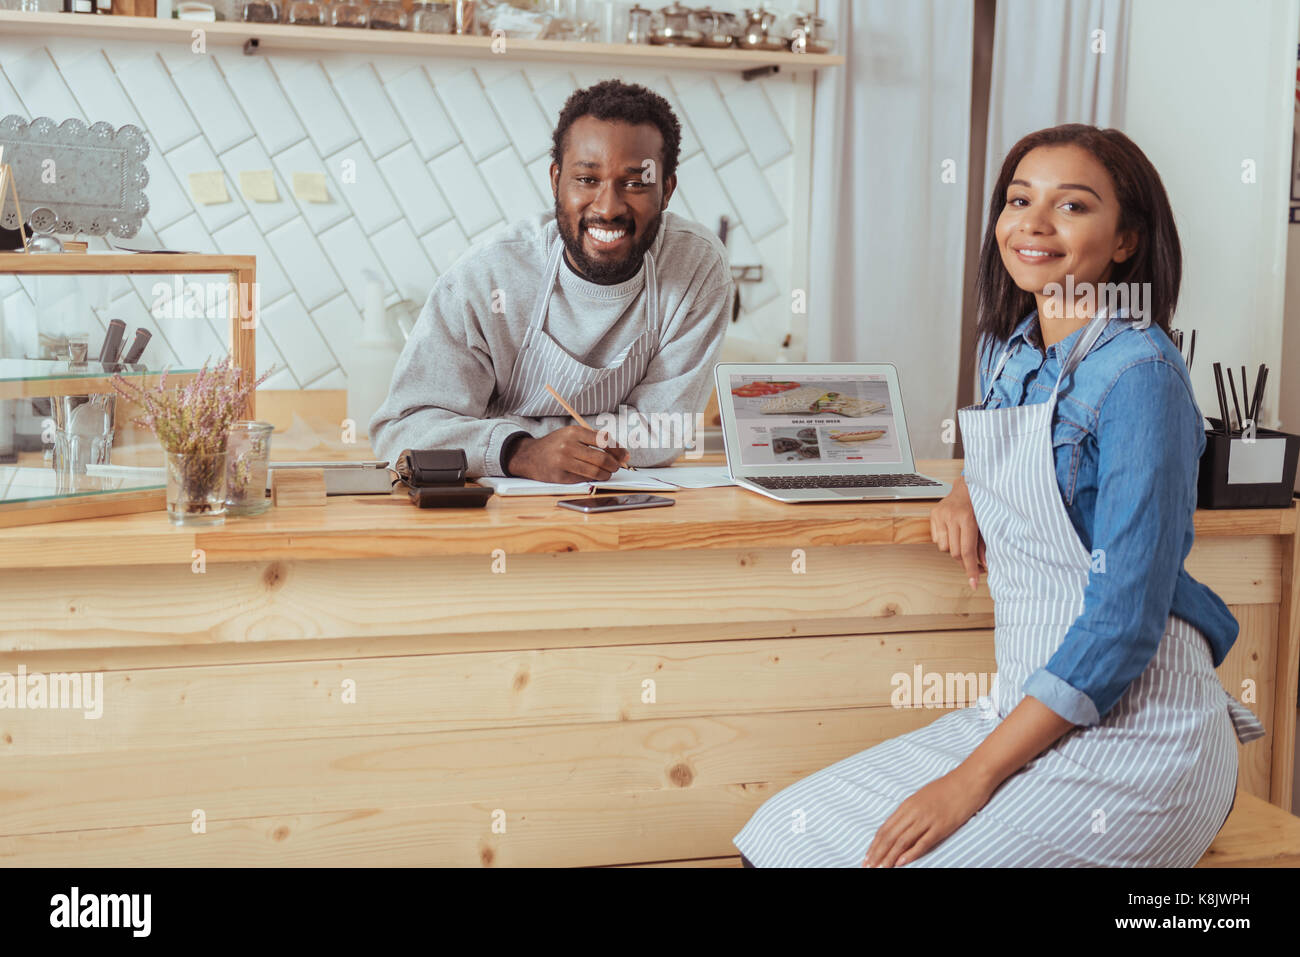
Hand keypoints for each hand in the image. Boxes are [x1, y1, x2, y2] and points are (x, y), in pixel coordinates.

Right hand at [505, 425, 629, 483]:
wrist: (530, 456)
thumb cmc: (556, 445)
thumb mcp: (573, 435)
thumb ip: (595, 441)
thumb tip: (623, 455)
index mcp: (573, 432)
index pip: (604, 440)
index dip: (617, 450)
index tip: (624, 456)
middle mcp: (568, 446)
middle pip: (602, 459)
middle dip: (614, 465)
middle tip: (616, 467)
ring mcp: (563, 462)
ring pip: (595, 472)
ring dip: (606, 475)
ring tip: (606, 473)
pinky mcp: (560, 477)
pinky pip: (584, 480)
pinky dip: (592, 479)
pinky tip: (590, 476)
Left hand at [863, 767, 992, 866]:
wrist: (968, 779)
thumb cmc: (947, 788)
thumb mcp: (922, 797)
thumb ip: (910, 811)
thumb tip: (899, 826)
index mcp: (907, 805)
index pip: (885, 829)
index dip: (875, 844)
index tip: (867, 857)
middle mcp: (914, 812)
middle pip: (890, 836)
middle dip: (878, 853)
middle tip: (867, 866)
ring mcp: (927, 819)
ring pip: (902, 841)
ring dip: (889, 857)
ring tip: (880, 868)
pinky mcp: (942, 826)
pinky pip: (923, 842)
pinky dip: (911, 853)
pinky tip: (901, 862)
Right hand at [929, 474, 986, 587]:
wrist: (968, 484)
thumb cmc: (980, 504)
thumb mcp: (987, 523)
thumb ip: (984, 545)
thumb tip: (984, 566)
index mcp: (967, 518)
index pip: (967, 551)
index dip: (971, 569)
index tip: (974, 583)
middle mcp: (951, 516)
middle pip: (954, 552)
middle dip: (964, 562)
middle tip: (974, 564)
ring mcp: (940, 515)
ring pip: (945, 548)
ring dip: (954, 549)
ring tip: (963, 540)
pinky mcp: (933, 515)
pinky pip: (938, 539)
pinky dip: (946, 541)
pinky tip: (954, 532)